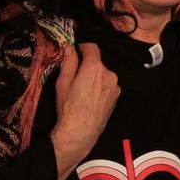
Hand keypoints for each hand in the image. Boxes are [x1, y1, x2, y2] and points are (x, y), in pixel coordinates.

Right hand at [48, 42, 119, 179]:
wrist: (80, 133)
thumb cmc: (68, 107)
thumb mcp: (63, 82)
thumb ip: (68, 62)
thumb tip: (69, 47)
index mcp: (95, 67)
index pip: (92, 47)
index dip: (82, 47)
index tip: (75, 52)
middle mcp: (109, 74)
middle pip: (98, 63)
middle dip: (87, 66)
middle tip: (75, 77)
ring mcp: (115, 86)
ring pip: (103, 74)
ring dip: (95, 77)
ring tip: (83, 91)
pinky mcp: (117, 97)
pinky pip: (108, 85)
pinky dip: (100, 87)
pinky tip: (91, 98)